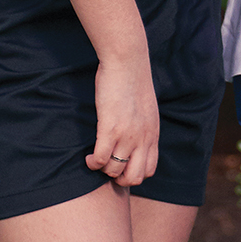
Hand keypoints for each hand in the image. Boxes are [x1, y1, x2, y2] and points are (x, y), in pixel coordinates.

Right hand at [90, 52, 159, 188]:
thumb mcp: (147, 109)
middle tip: (107, 168)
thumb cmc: (133, 81)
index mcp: (152, 135)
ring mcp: (127, 136)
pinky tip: (88, 157)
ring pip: (114, 171)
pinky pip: (100, 159)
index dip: (132, 174)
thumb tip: (135, 136)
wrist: (127, 62)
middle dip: (118, 179)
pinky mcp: (110, 128)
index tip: (120, 166)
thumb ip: (144, 126)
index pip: (148, 171)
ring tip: (95, 161)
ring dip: (102, 170)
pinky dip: (92, 163)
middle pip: (133, 178)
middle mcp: (142, 139)